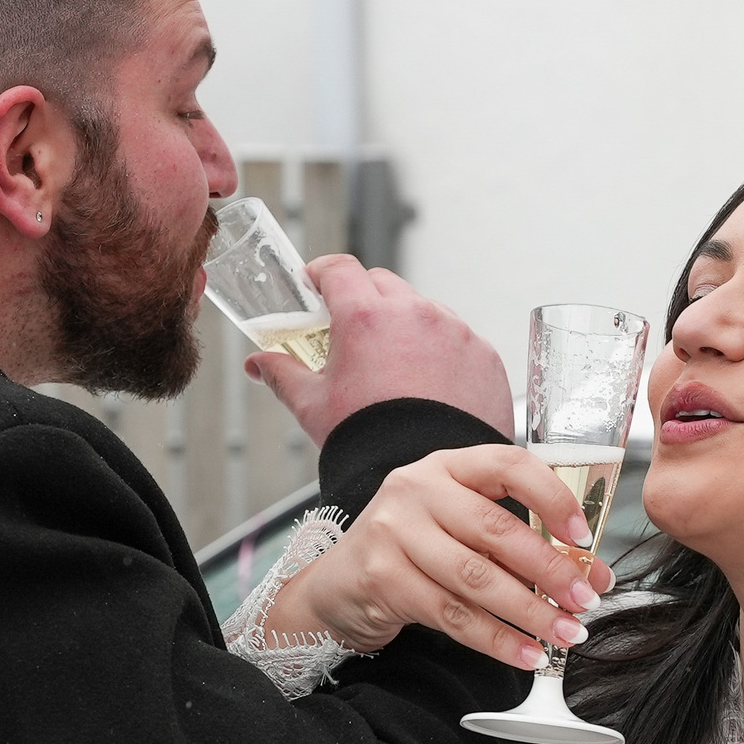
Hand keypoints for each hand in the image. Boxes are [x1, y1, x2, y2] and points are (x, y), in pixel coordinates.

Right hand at [244, 256, 512, 443]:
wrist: (427, 475)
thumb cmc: (367, 442)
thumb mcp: (313, 406)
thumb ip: (283, 374)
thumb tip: (259, 364)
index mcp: (365, 317)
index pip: (339, 269)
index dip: (322, 273)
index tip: (316, 285)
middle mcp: (414, 314)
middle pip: (382, 284)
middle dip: (364, 300)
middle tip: (352, 334)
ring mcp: (454, 332)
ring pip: (424, 310)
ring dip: (406, 326)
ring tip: (395, 369)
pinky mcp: (483, 354)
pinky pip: (459, 339)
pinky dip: (442, 352)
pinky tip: (430, 386)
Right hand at [259, 446, 619, 668]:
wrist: (337, 584)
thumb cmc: (410, 549)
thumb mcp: (456, 524)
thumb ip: (514, 539)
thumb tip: (587, 572)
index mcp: (446, 467)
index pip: (509, 465)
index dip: (553, 499)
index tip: (584, 537)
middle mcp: (416, 490)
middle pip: (496, 529)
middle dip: (551, 569)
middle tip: (586, 599)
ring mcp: (394, 533)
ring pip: (477, 578)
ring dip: (530, 612)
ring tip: (566, 634)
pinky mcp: (383, 579)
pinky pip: (453, 615)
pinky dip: (497, 640)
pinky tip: (526, 654)